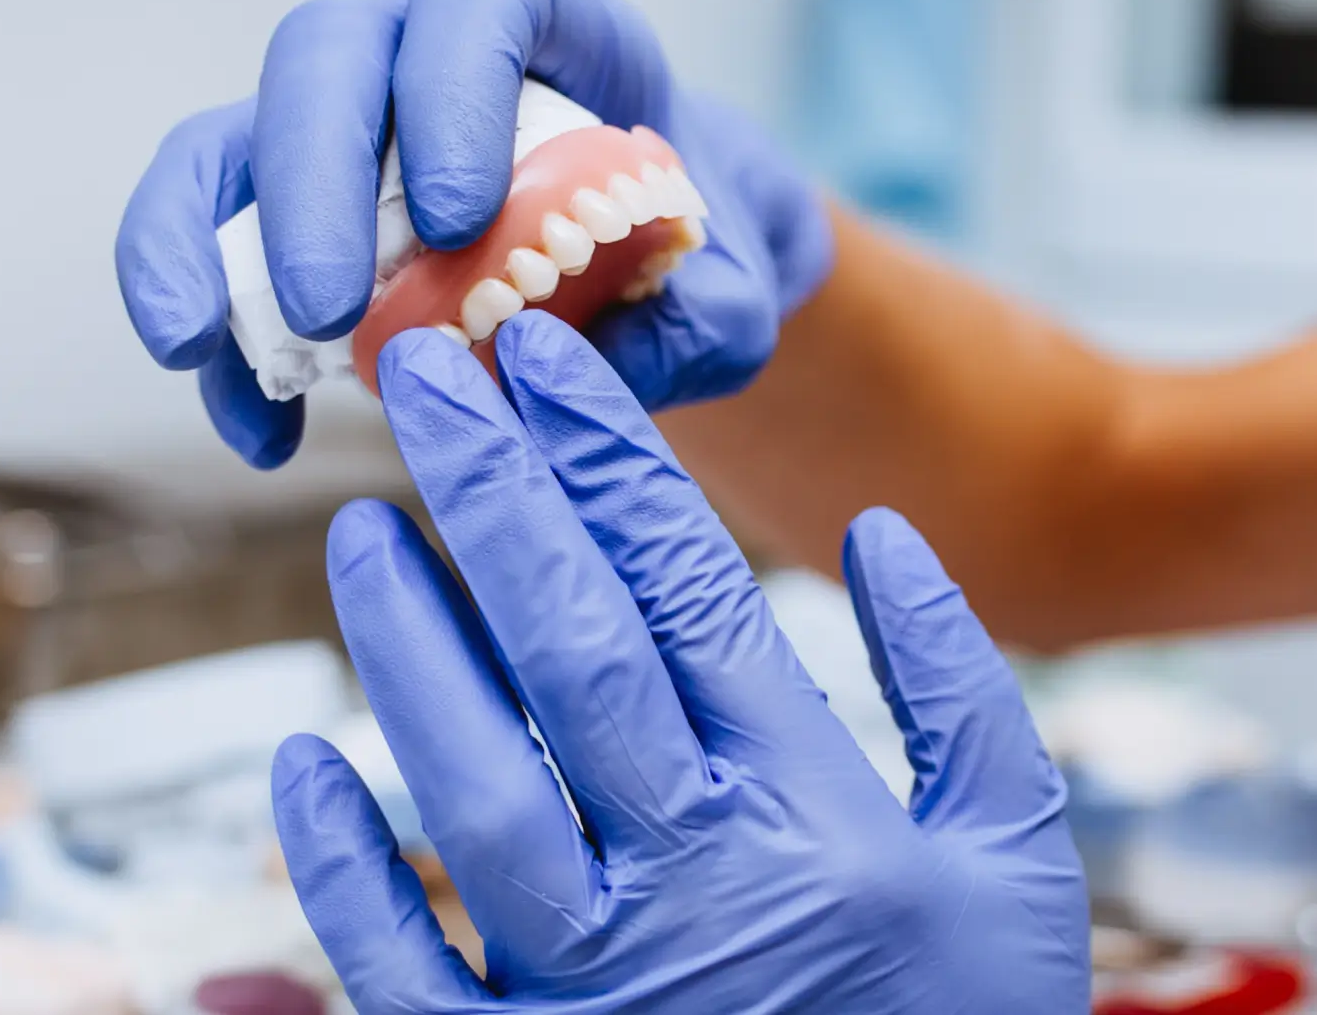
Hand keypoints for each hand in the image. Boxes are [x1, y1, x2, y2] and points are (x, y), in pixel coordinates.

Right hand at [114, 0, 831, 468]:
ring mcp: (338, 128)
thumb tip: (592, 373)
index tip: (458, 215)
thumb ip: (702, 320)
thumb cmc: (693, 256)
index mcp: (547, 29)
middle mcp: (418, 53)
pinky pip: (208, 247)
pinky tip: (260, 434)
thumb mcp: (732, 293)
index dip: (452, 82)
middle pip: (326, 57)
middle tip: (330, 311)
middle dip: (310, 180)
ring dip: (199, 243)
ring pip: (231, 139)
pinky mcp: (286, 213)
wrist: (657, 276)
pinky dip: (215, 340)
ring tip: (199, 352)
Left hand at [270, 314, 1088, 1012]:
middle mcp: (697, 889)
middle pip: (571, 654)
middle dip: (495, 496)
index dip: (611, 465)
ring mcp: (598, 991)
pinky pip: (408, 971)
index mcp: (815, 814)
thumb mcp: (1016, 853)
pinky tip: (300, 764)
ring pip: (474, 788)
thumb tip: (880, 535)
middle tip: (431, 375)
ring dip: (410, 648)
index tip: (550, 365)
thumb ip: (958, 688)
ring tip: (361, 527)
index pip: (690, 593)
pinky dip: (345, 873)